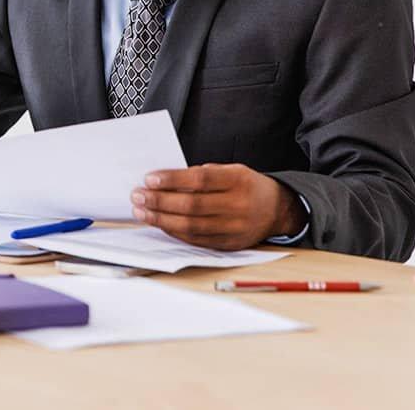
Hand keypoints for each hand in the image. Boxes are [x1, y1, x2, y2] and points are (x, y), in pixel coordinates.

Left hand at [131, 163, 306, 250]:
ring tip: (141, 211)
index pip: (200, 180)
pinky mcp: (229, 244)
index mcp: (238, 180)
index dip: (172, 179)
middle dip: (160, 201)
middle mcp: (238, 205)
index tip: (150, 178)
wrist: (277, 210)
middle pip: (192, 205)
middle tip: (138, 195)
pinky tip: (159, 223)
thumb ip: (202, 174)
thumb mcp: (230, 170)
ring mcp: (234, 228)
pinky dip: (174, 231)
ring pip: (191, 226)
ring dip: (161, 219)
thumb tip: (165, 181)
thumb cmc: (246, 186)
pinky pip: (196, 240)